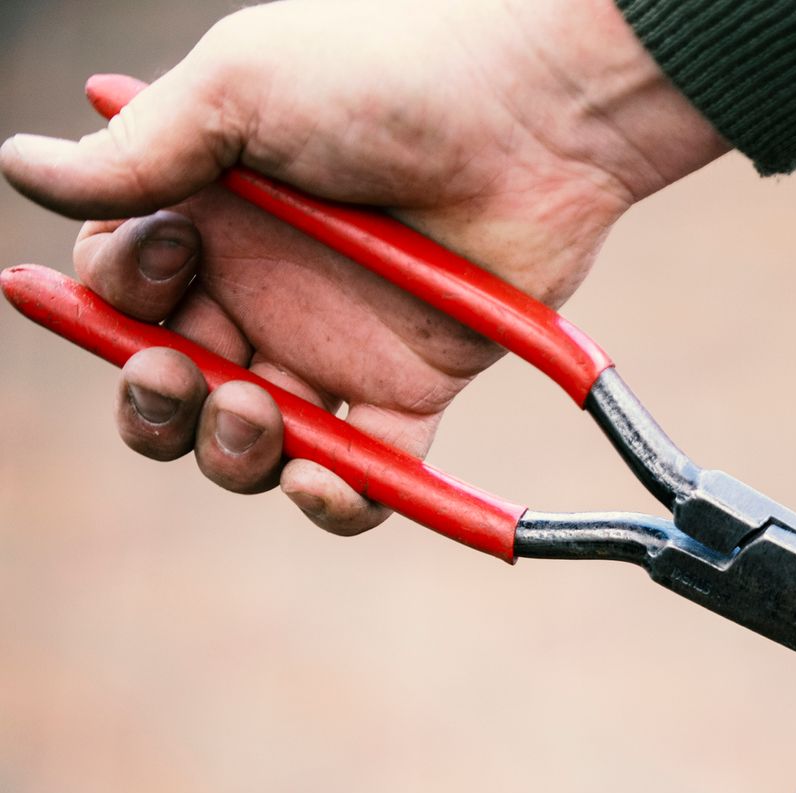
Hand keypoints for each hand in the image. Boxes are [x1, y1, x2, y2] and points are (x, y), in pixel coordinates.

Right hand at [1, 0, 726, 533]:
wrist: (531, 114)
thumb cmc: (383, 76)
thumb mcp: (238, 88)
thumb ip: (137, 153)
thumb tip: (17, 166)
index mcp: (205, 216)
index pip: (120, 293)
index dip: (116, 298)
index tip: (171, 251)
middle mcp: (262, 287)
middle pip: (171, 385)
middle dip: (153, 402)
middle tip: (184, 370)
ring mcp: (336, 344)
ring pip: (252, 442)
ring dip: (230, 452)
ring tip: (256, 412)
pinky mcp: (414, 386)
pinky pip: (367, 472)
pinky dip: (337, 500)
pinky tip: (325, 479)